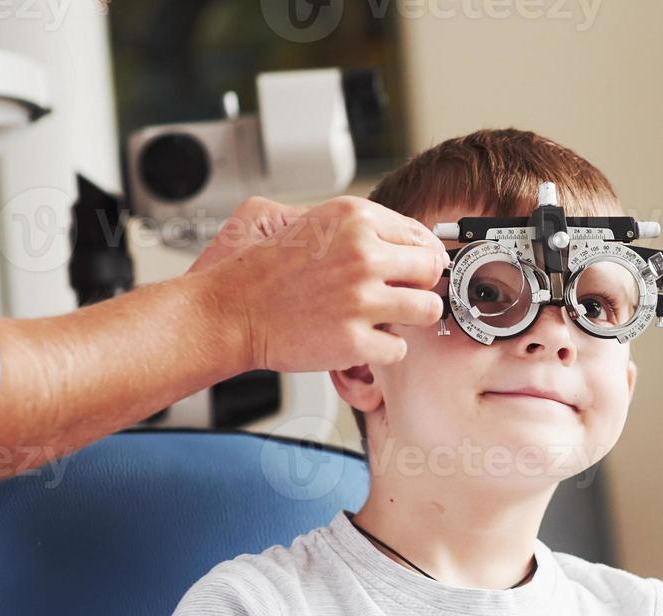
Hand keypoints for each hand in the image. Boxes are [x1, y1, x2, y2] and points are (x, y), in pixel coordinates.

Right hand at [195, 195, 449, 373]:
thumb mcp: (312, 222)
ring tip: (385, 319)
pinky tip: (361, 339)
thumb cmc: (266, 271)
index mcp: (354, 218)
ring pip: (427, 310)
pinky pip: (400, 349)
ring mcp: (360, 299)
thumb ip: (361, 226)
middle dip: (418, 285)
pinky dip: (383, 350)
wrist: (230, 311)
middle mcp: (362, 254)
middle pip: (431, 270)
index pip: (420, 235)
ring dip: (410, 319)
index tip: (410, 270)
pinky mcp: (354, 340)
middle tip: (396, 295)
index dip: (418, 257)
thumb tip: (412, 239)